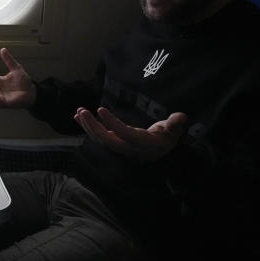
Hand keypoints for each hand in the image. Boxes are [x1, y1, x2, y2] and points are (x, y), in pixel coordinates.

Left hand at [73, 106, 187, 161]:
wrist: (160, 151)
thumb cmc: (167, 137)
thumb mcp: (173, 131)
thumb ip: (175, 124)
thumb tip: (181, 116)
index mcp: (143, 144)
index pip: (124, 134)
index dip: (112, 123)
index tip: (101, 109)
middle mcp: (129, 148)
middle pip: (107, 140)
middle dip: (93, 126)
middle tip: (82, 111)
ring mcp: (120, 147)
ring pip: (100, 139)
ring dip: (88, 126)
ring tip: (78, 112)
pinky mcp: (114, 143)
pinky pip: (99, 137)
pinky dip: (88, 127)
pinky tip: (78, 117)